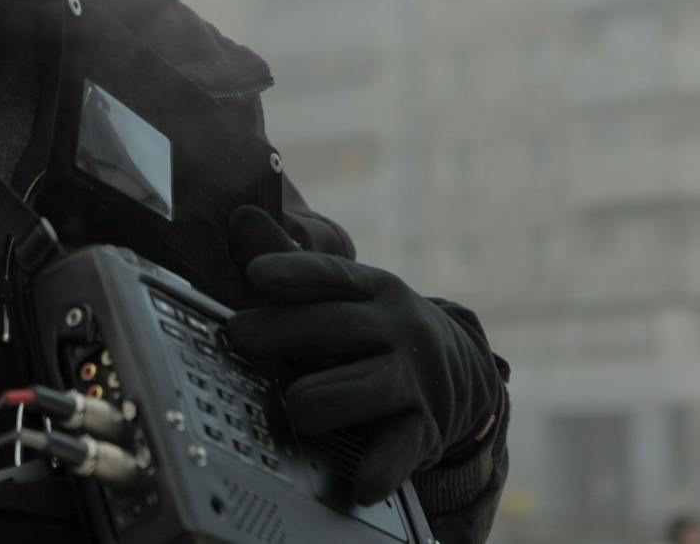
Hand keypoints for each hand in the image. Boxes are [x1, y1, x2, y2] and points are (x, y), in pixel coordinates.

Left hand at [224, 206, 504, 504]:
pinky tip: (360, 482)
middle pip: (335, 327)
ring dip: (321, 398)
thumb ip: (288, 263)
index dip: (293, 272)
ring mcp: (414, 377)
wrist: (460, 371)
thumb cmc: (376, 328)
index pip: (331, 275)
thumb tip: (240, 218)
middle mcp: (397, 326)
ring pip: (364, 387)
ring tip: (294, 407)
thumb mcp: (343, 293)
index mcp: (373, 288)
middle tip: (239, 337)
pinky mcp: (426, 426)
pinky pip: (401, 447)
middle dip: (283, 332)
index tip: (256, 274)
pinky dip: (381, 466)